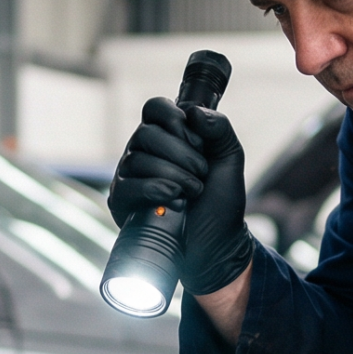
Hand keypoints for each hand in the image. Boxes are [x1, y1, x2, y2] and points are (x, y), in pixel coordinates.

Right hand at [105, 97, 256, 294]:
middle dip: (182, 153)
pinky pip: (128, 185)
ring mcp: (129, 176)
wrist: (217, 245)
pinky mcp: (122, 201)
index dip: (173, 118)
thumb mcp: (230, 159)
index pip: (155, 108)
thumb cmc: (220, 203)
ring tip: (192, 192)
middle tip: (201, 173)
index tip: (195, 138)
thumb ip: (219, 128)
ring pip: (138, 159)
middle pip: (147, 132)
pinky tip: (173, 200)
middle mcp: (143, 152)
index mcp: (167, 137)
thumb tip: (194, 112)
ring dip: (174, 175)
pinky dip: (154, 190)